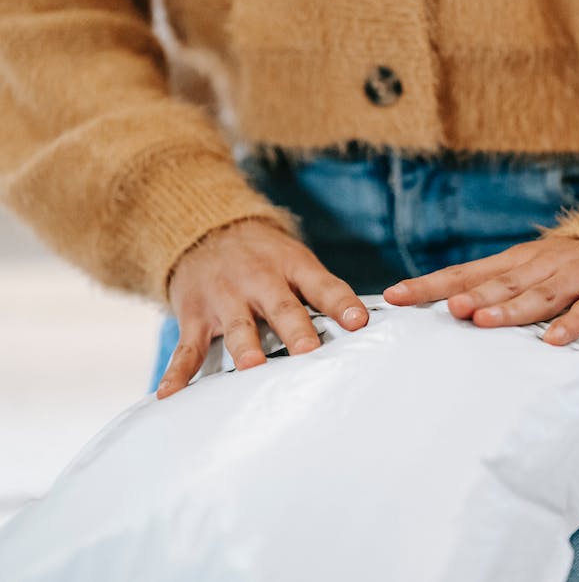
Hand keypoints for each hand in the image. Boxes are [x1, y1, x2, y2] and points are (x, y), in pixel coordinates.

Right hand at [157, 219, 367, 398]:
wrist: (205, 230)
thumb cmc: (266, 258)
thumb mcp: (297, 262)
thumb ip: (323, 294)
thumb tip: (361, 328)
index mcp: (292, 267)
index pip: (323, 286)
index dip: (341, 303)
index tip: (359, 321)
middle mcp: (259, 281)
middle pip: (281, 306)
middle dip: (295, 329)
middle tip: (309, 350)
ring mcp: (225, 298)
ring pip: (238, 326)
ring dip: (245, 347)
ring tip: (252, 367)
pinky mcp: (195, 315)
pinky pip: (186, 348)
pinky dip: (177, 372)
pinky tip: (170, 394)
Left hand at [383, 238, 578, 344]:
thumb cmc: (570, 268)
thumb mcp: (530, 269)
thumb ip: (495, 287)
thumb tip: (445, 312)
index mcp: (516, 261)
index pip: (465, 272)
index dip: (430, 284)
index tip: (394, 296)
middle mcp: (542, 265)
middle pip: (501, 283)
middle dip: (474, 295)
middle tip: (449, 309)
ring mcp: (575, 277)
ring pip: (540, 295)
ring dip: (512, 308)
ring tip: (486, 321)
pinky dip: (571, 324)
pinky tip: (554, 340)